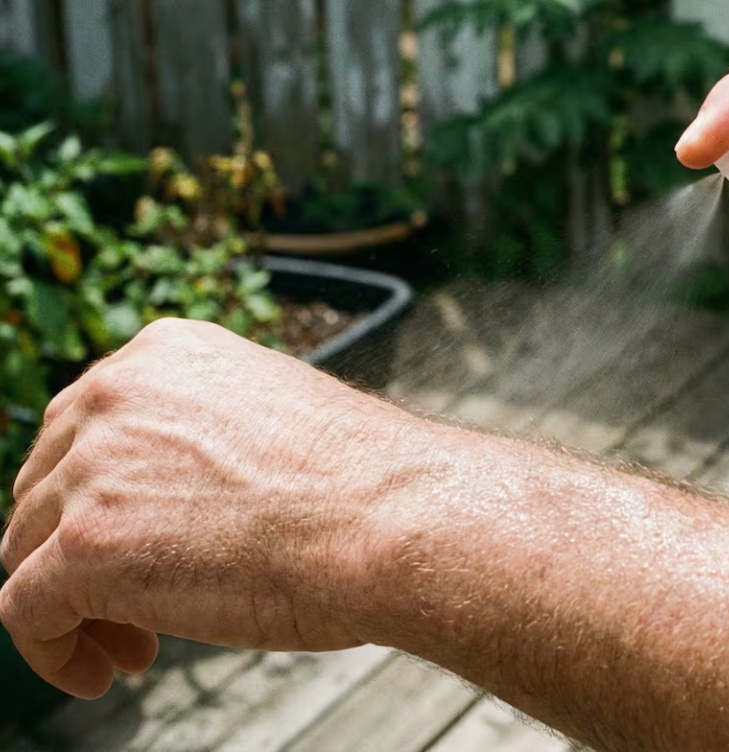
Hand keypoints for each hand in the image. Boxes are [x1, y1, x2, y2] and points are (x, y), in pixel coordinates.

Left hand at [0, 319, 419, 697]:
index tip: (143, 540)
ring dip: (74, 601)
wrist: (395, 519)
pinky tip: (101, 670)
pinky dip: (53, 649)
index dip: (103, 494)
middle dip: (83, 548)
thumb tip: (180, 492)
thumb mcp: (273, 421)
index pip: (86, 427)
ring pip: (29, 546)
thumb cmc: (364, 485)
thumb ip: (207, 436)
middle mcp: (116, 394)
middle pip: (47, 485)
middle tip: (139, 601)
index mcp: (167, 353)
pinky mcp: (86, 548)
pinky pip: (26, 610)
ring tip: (130, 645)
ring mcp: (95, 469)